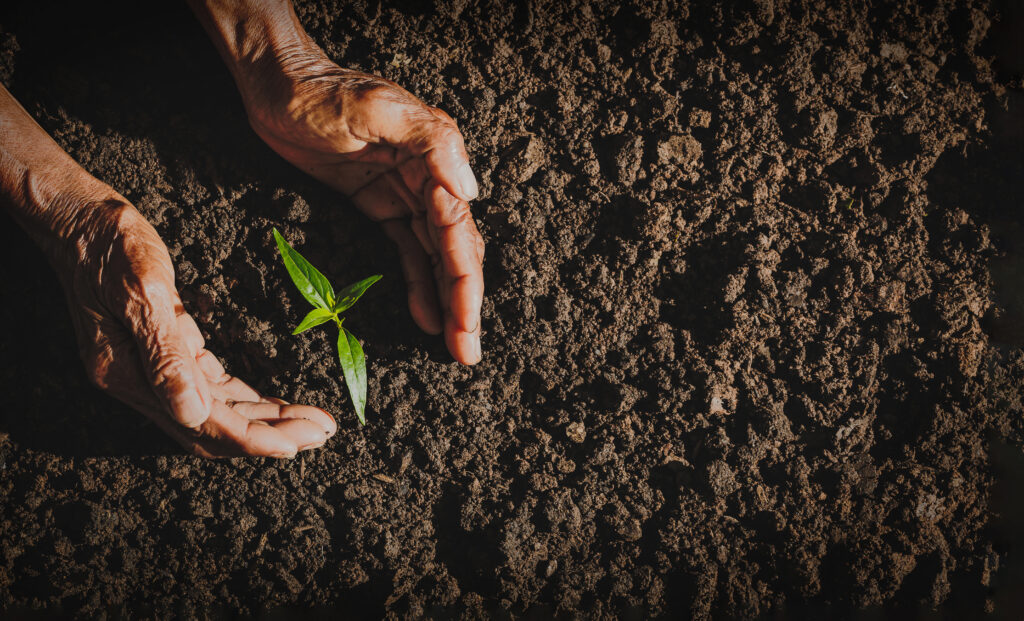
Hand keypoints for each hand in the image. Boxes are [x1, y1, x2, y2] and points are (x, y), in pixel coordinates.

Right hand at [57, 196, 337, 457]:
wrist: (78, 222)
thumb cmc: (111, 246)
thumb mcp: (143, 290)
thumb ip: (165, 354)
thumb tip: (191, 413)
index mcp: (129, 375)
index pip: (202, 424)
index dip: (251, 439)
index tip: (296, 444)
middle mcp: (138, 384)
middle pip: (214, 428)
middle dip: (269, 435)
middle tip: (321, 432)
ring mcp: (149, 372)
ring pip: (216, 413)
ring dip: (263, 421)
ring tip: (309, 421)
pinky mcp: (163, 355)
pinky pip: (211, 390)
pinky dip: (245, 399)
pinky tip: (275, 403)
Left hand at [241, 47, 484, 364]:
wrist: (276, 85)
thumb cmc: (321, 91)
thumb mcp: (376, 106)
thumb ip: (430, 141)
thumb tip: (470, 191)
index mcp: (436, 158)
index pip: (458, 229)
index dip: (465, 279)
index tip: (467, 322)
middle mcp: (431, 179)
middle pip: (454, 250)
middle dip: (463, 302)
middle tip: (466, 351)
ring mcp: (406, 194)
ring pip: (436, 257)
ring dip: (448, 301)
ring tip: (455, 346)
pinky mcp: (381, 205)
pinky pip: (408, 251)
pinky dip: (420, 284)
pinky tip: (425, 316)